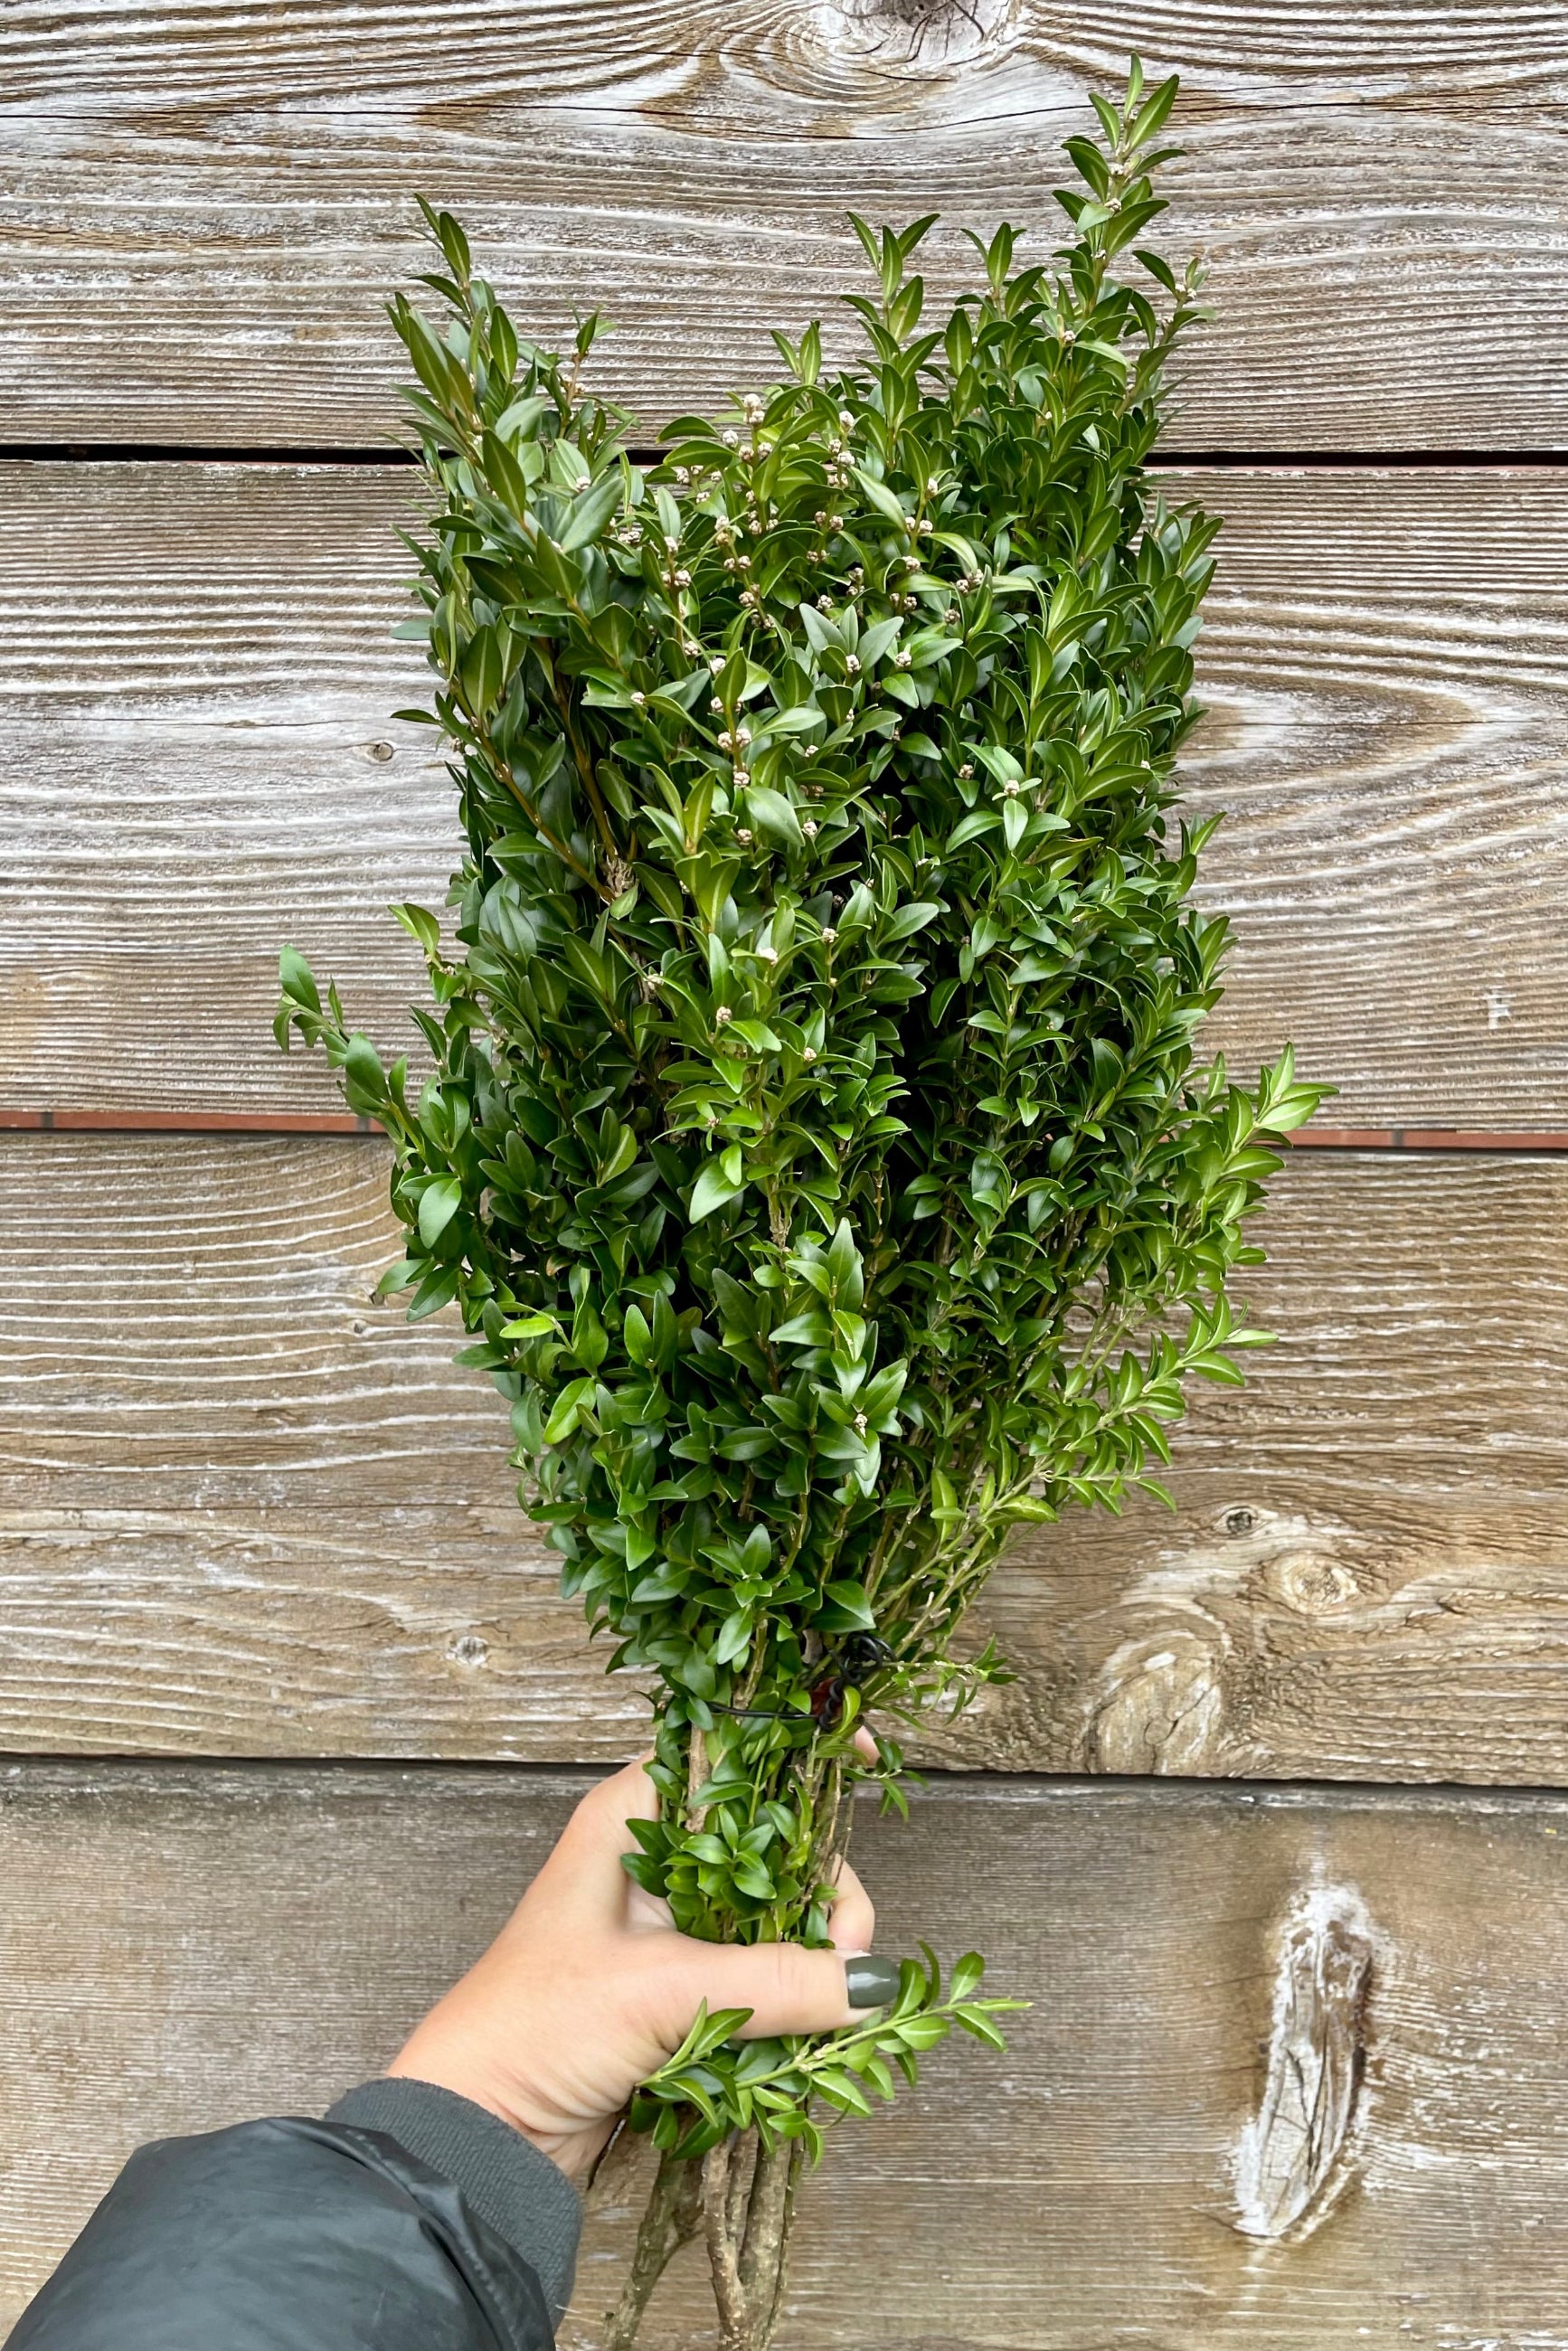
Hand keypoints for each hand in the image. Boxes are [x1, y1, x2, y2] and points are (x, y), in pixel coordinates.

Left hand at [386, 1751, 898, 2182]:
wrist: (475, 2137)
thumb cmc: (533, 2028)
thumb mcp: (660, 1990)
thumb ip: (776, 1981)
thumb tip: (870, 1982)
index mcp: (630, 1821)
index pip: (727, 1753)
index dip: (794, 1750)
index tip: (861, 1760)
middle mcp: (653, 1864)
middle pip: (769, 1843)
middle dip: (818, 1889)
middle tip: (848, 1947)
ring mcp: (668, 1933)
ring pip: (770, 1918)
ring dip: (809, 1957)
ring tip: (833, 2004)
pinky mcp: (678, 1998)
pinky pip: (757, 1983)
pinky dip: (788, 2005)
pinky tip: (809, 2033)